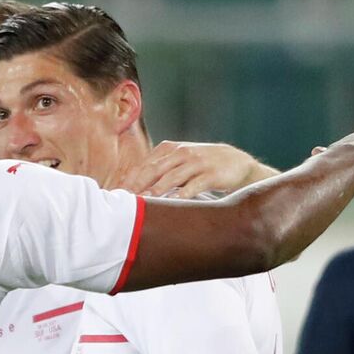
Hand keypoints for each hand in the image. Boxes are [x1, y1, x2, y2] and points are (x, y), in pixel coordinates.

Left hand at [114, 141, 272, 197]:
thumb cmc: (203, 164)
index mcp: (170, 149)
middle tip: (122, 199)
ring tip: (142, 202)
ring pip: (171, 178)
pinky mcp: (210, 174)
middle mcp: (181, 153)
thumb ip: (160, 169)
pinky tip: (172, 204)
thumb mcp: (180, 161)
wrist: (237, 162)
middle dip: (137, 185)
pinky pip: (193, 186)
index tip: (116, 193)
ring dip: (156, 191)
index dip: (130, 179)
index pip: (145, 164)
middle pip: (154, 170)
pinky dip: (182, 195)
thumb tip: (135, 185)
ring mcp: (196, 163)